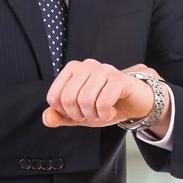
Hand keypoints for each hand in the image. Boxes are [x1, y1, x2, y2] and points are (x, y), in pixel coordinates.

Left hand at [42, 60, 162, 127]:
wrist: (135, 102)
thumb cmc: (106, 104)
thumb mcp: (80, 114)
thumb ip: (61, 116)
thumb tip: (47, 118)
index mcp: (73, 69)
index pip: (54, 97)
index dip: (65, 112)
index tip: (78, 112)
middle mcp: (87, 65)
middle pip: (68, 99)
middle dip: (79, 115)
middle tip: (91, 115)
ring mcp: (103, 70)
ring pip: (85, 101)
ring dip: (94, 116)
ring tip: (102, 113)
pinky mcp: (119, 78)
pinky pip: (103, 103)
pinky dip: (106, 114)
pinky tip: (111, 111)